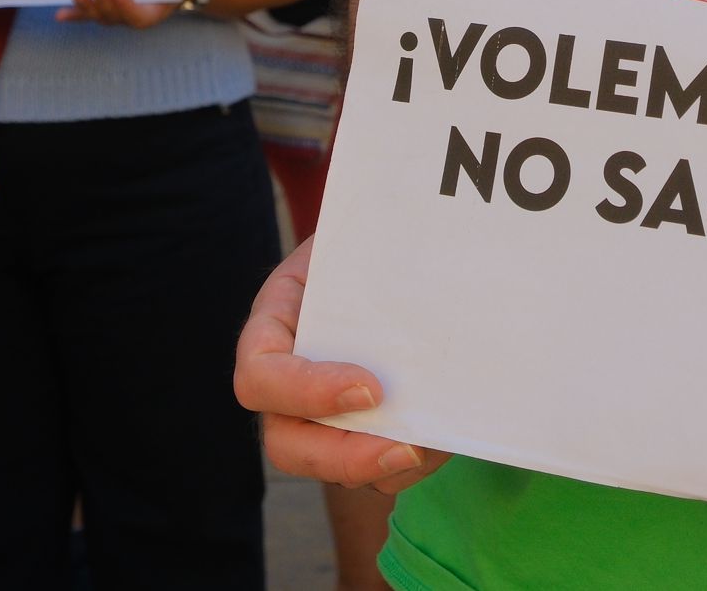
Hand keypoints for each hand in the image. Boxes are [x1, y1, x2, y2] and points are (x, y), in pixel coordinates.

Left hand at [56, 0, 210, 27]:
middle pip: (114, 16)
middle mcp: (131, 16)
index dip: (126, 7)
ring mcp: (116, 14)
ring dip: (86, 7)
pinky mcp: (104, 8)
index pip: (137, 17)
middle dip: (102, 1)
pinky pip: (88, 15)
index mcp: (152, 12)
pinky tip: (60, 15)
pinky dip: (74, 15)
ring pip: (99, 16)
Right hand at [234, 236, 451, 493]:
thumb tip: (419, 265)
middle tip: (407, 448)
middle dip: (344, 457)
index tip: (371, 388)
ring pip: (334, 467)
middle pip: (286, 443)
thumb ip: (369, 255)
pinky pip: (374, 470)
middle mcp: (287, 381)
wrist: (393, 252)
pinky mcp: (361, 430)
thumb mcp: (358, 236)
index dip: (307, 391)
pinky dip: (411, 464)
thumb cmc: (369, 239)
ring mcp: (320, 413)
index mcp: (273, 326)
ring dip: (386, 467)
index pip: (261, 375)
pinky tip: (446, 440)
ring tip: (438, 442)